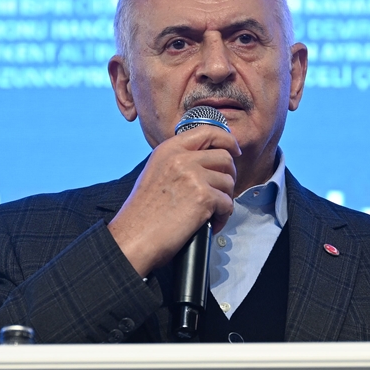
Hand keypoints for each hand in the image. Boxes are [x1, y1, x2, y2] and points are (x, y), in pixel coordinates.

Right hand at [108, 125, 240, 276]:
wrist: (134, 238)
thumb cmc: (143, 214)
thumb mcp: (156, 173)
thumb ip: (179, 161)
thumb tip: (208, 161)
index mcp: (168, 149)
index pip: (207, 131)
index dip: (227, 139)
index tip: (235, 149)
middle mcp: (181, 158)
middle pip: (224, 157)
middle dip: (228, 176)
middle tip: (221, 192)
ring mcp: (193, 176)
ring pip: (229, 181)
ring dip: (225, 199)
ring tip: (211, 213)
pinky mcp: (203, 197)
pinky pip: (228, 204)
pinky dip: (222, 217)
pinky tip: (210, 224)